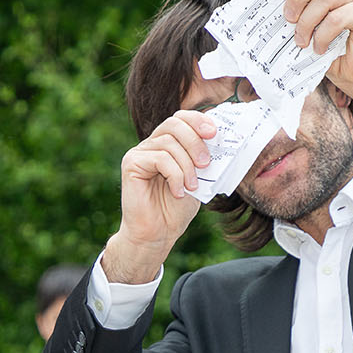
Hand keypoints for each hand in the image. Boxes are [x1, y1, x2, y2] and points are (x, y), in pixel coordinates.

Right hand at [105, 110, 217, 283]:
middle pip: (174, 124)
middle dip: (195, 141)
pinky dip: (174, 175)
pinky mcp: (131, 163)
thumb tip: (221, 141)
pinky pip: (159, 158)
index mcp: (168, 144)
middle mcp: (152, 144)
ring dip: (186, 166)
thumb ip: (203, 159)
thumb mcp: (197, 180)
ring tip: (192, 186)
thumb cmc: (175, 209)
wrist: (156, 233)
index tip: (214, 133)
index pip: (181, 118)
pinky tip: (177, 192)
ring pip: (169, 143)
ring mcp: (140, 152)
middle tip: (206, 163)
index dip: (198, 120)